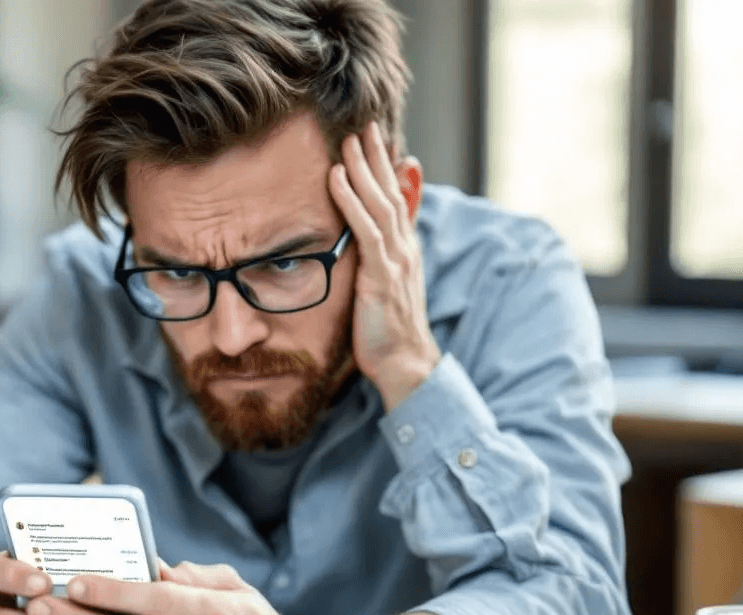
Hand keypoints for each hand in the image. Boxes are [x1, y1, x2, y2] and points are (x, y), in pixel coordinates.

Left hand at [330, 121, 439, 410]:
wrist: (405, 364)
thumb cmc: (388, 329)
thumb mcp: (385, 286)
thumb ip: (382, 255)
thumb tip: (371, 241)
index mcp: (403, 248)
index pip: (395, 197)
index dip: (384, 164)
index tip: (372, 135)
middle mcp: (403, 247)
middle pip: (390, 191)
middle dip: (376, 155)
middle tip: (363, 121)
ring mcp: (395, 260)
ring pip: (380, 203)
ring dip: (364, 168)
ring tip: (349, 139)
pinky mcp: (382, 276)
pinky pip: (366, 230)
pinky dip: (351, 200)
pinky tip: (337, 177)